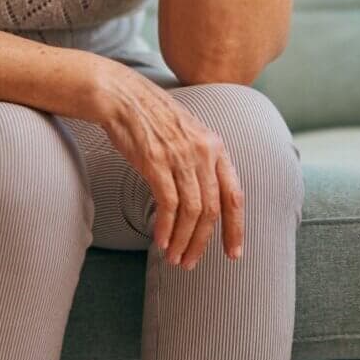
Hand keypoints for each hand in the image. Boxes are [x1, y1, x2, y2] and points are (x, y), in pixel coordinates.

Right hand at [97, 63, 244, 269]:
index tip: (233, 253)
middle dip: (203, 242)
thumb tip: (205, 198)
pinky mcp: (156, 162)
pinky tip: (161, 241)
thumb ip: (201, 161)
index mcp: (215, 146)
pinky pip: (168, 205)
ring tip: (175, 258)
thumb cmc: (152, 116)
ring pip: (192, 212)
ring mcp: (180, 156)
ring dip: (184, 241)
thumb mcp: (188, 133)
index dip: (235, 228)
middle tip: (191, 262)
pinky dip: (166, 228)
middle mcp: (203, 152)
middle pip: (212, 209)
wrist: (123, 96)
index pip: (234, 195)